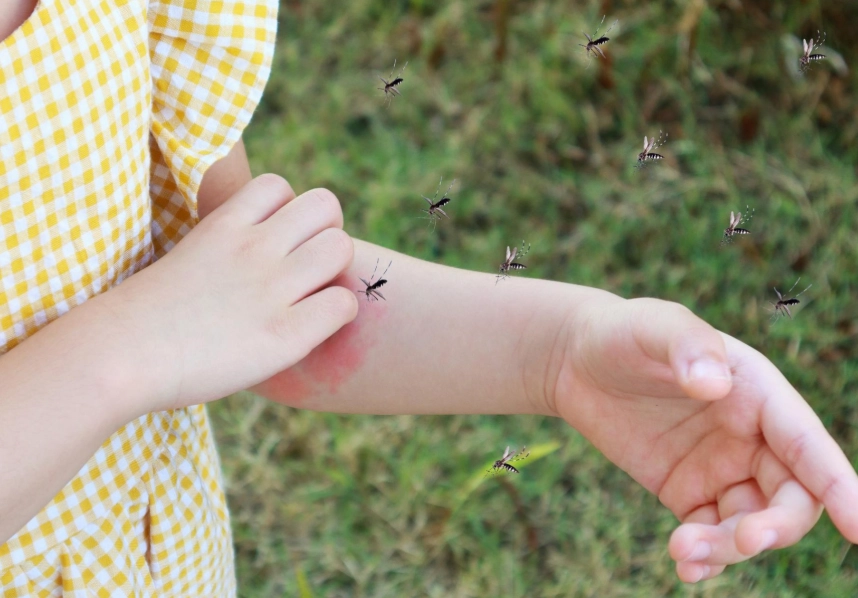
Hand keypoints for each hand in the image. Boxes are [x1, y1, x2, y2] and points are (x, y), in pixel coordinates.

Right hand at [110, 174, 357, 412]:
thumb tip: (253, 248)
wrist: (120, 356)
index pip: (279, 185)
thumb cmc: (146, 316)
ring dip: (336, 270)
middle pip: (325, 205)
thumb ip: (224, 246)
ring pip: (341, 247)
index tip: (276, 242)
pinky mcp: (284, 332)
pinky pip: (343, 303)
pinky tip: (314, 327)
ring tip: (315, 294)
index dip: (287, 212)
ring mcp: (270, 287)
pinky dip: (338, 312)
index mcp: (223, 225)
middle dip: (325, 232)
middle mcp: (252, 247)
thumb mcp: (187, 256)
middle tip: (309, 268)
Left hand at [549, 297, 857, 581]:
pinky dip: (705, 557)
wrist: (574, 360)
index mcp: (758, 392)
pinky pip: (709, 533)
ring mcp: (719, 467)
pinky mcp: (686, 490)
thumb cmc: (622, 333)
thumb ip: (687, 345)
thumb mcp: (653, 326)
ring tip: (683, 550)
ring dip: (729, 548)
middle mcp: (750, 435)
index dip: (838, 485)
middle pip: (790, 498)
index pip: (807, 445)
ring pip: (749, 524)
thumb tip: (715, 385)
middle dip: (774, 527)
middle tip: (741, 540)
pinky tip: (686, 567)